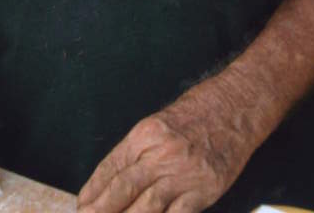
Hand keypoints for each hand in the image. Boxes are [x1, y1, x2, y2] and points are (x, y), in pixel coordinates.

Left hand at [77, 77, 254, 212]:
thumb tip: (112, 181)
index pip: (111, 166)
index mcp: (144, 134)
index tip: (81, 205)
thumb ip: (137, 152)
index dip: (94, 189)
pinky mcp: (203, 190)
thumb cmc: (193, 116)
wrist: (232, 110)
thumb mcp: (157, 125)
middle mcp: (161, 153)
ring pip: (146, 206)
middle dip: (102, 209)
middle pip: (124, 187)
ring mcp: (183, 173)